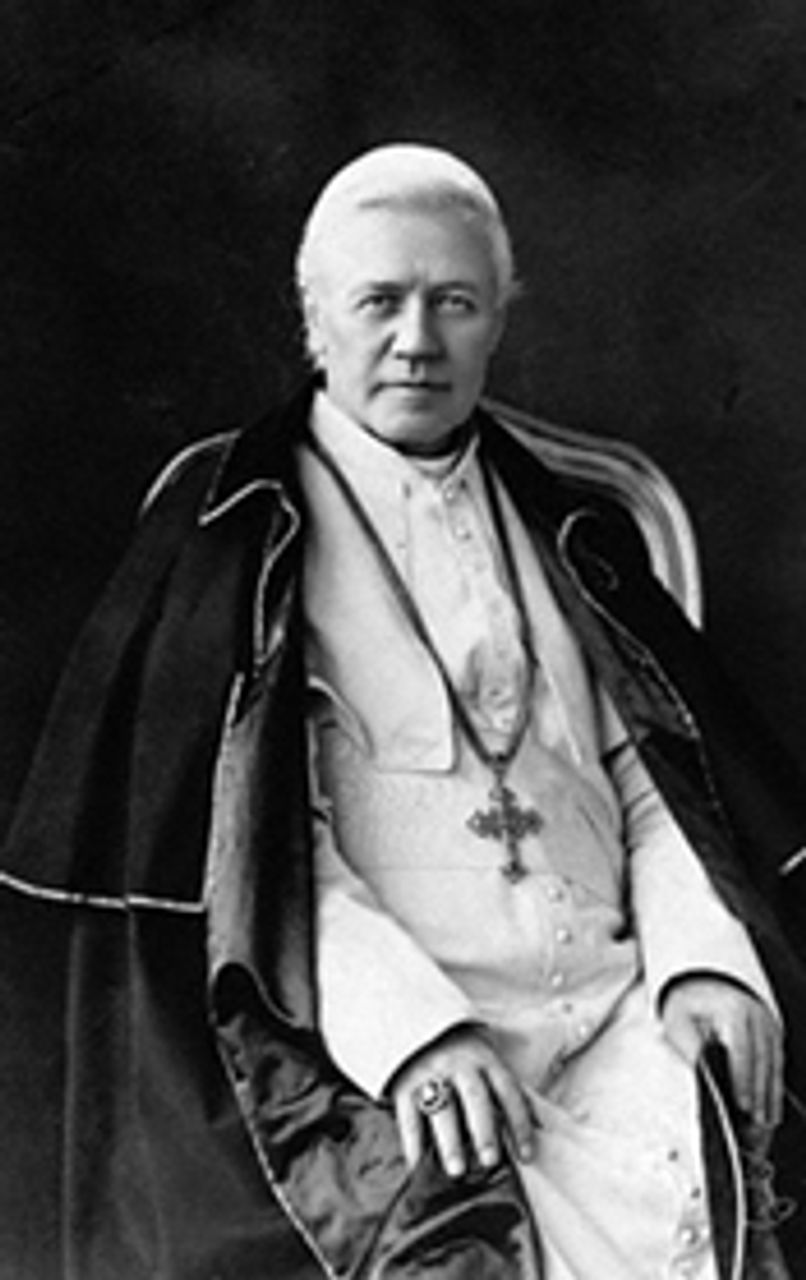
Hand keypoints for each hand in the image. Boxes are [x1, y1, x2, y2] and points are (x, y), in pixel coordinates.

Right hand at [389, 1025, 536, 1178]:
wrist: (417, 1021)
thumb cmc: (461, 1053)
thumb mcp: (486, 1060)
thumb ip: (504, 1093)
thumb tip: (535, 1130)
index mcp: (486, 1059)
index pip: (508, 1092)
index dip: (519, 1124)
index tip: (526, 1156)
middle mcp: (459, 1064)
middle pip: (475, 1099)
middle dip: (484, 1131)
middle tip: (490, 1161)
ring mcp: (430, 1073)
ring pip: (442, 1109)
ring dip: (450, 1141)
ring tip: (456, 1170)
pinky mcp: (404, 1084)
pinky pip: (409, 1116)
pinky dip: (412, 1143)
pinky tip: (418, 1165)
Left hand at [661, 975, 783, 1127]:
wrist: (697, 984)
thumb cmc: (686, 1006)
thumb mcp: (678, 1023)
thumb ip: (691, 1049)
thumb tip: (703, 1078)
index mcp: (732, 1010)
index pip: (742, 1050)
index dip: (743, 1080)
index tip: (743, 1105)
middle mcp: (755, 1014)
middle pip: (762, 1061)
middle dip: (760, 1095)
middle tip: (755, 1124)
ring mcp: (767, 1023)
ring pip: (773, 1064)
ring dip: (770, 1095)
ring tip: (764, 1123)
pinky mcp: (771, 1032)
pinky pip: (776, 1062)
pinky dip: (773, 1086)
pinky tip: (771, 1107)